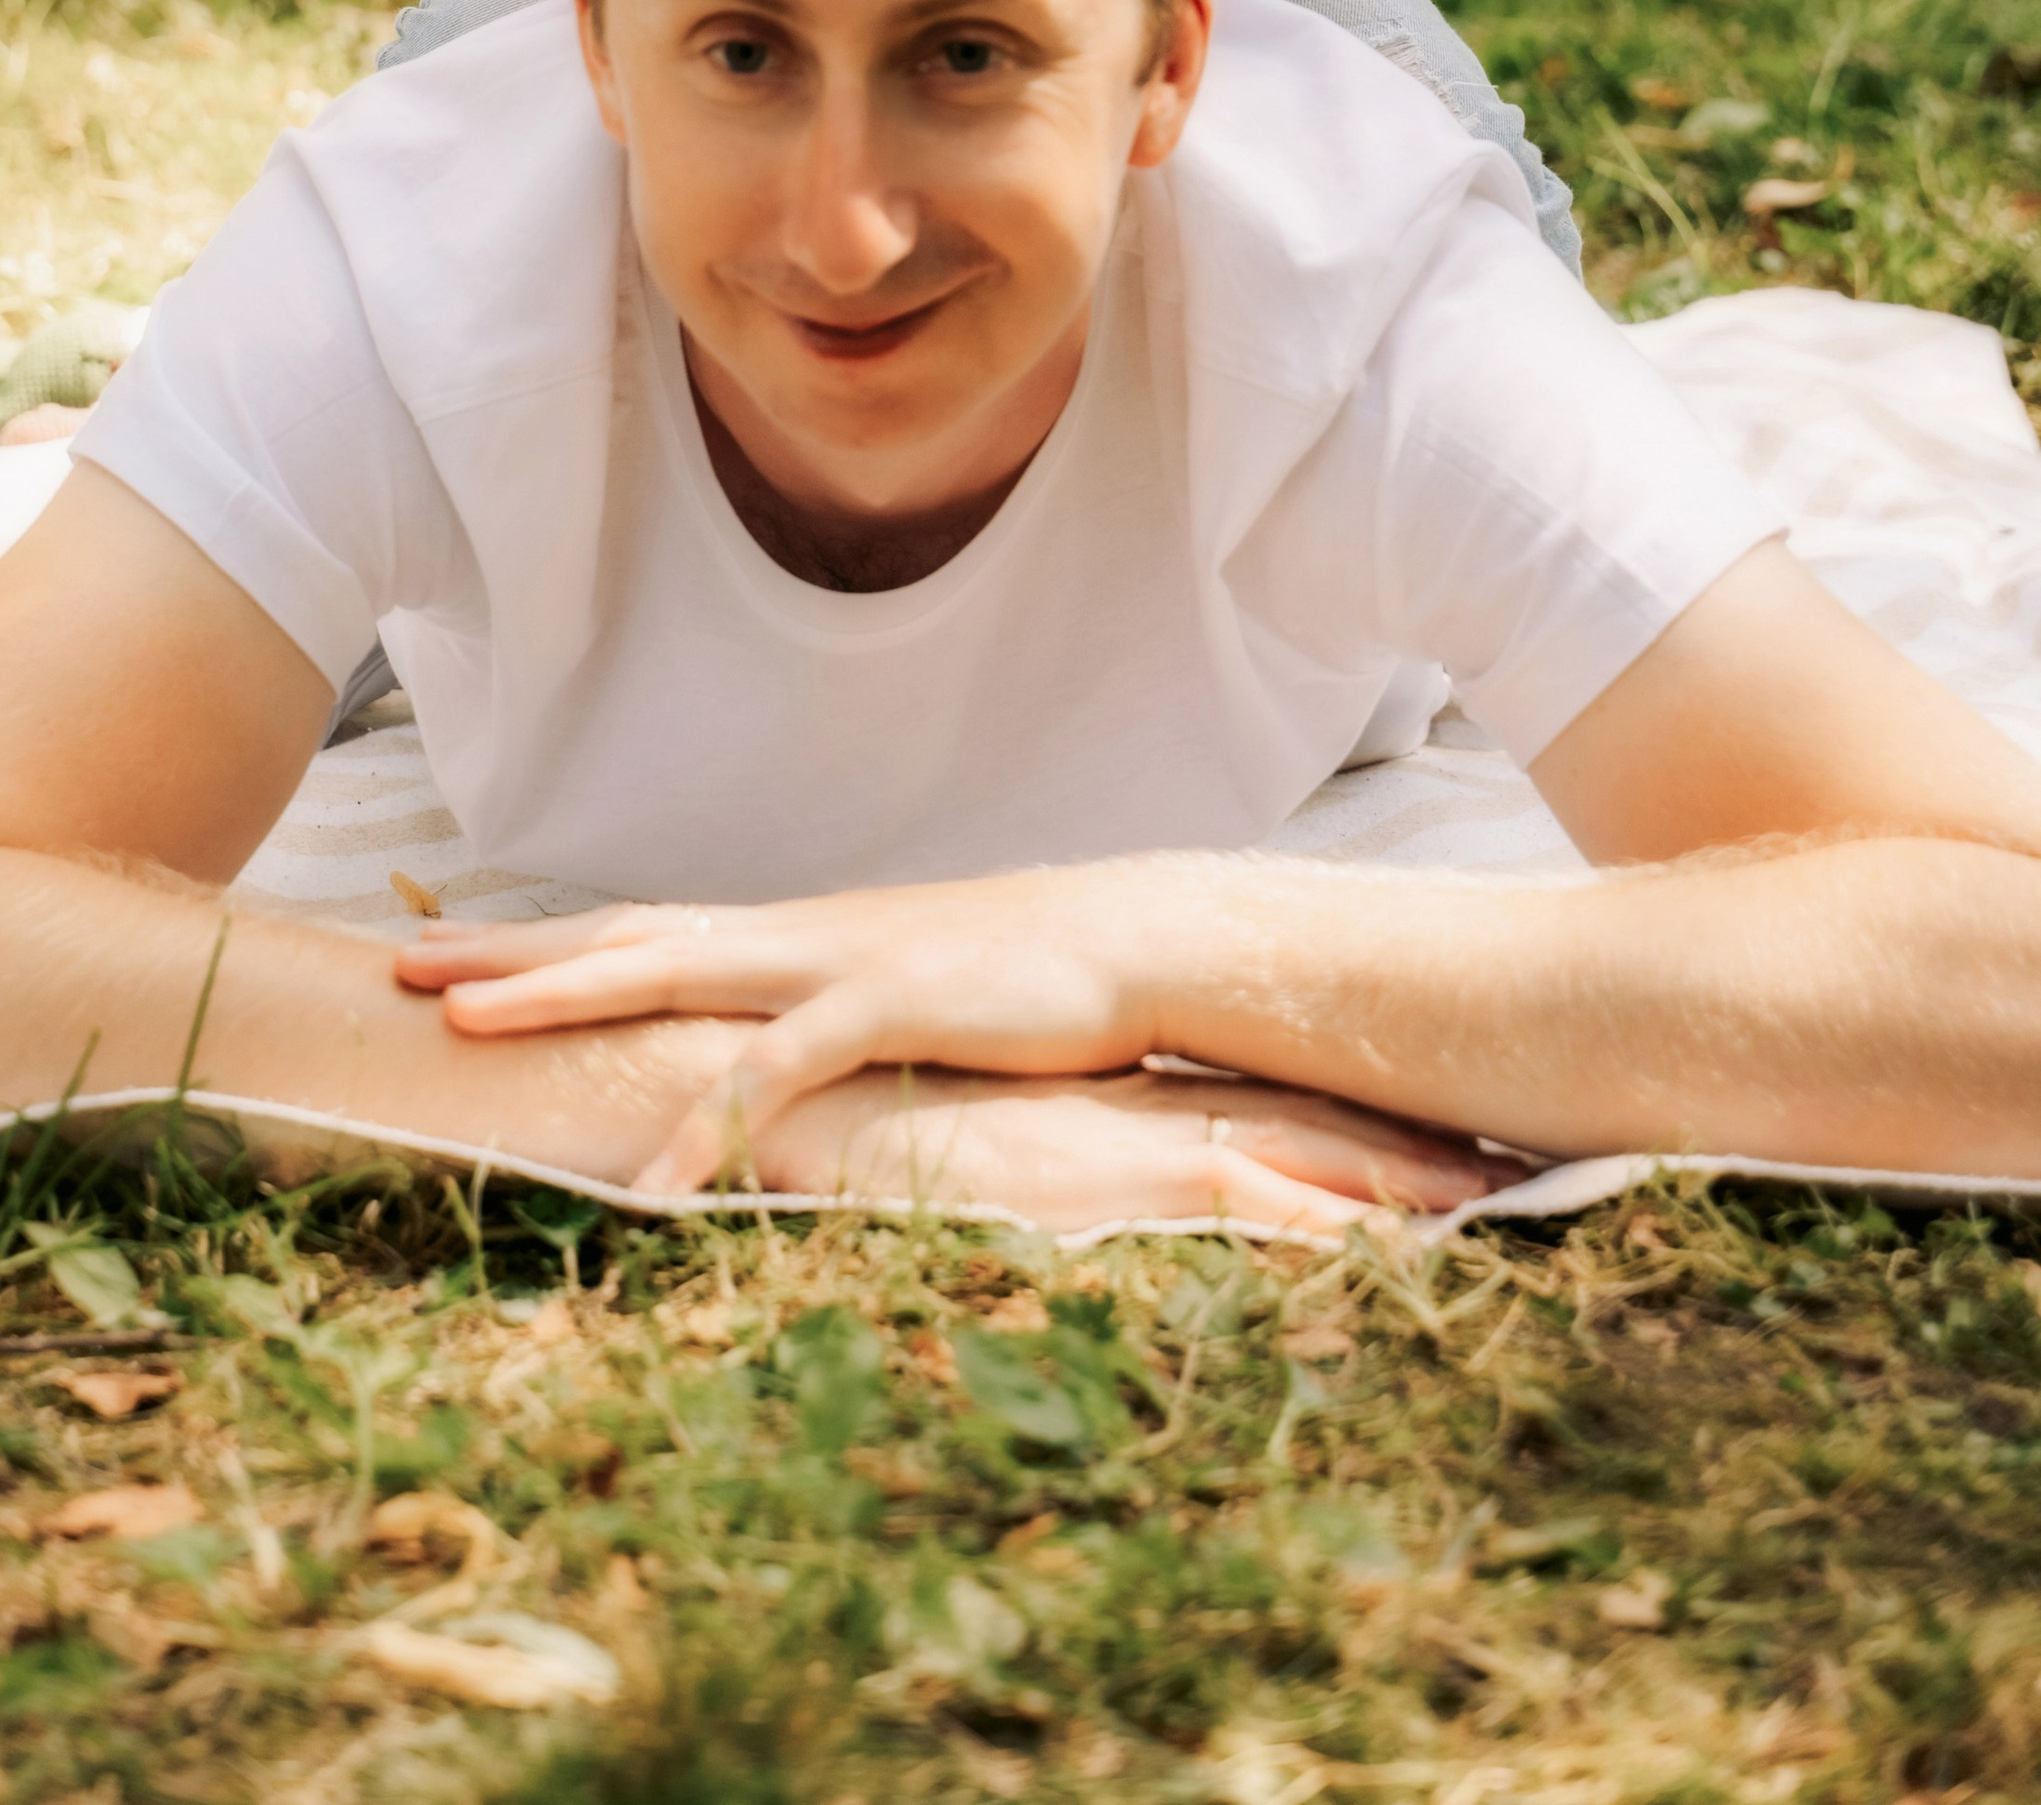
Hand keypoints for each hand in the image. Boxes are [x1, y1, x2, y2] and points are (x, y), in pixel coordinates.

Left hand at [395, 867, 1460, 1201]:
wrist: (1132, 938)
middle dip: (510, 952)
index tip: (443, 946)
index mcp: (789, 936)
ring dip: (563, 998)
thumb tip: (764, 1048)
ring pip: (670, 974)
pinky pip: (779, 1072)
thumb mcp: (898, 993)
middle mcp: (790, 935)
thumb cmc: (1016, 976)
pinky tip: (657, 1183)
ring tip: (464, 1029)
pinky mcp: (889, 1007)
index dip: (540, 941)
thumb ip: (827, 1012)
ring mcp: (833, 963)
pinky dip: (712, 1122)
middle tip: (400, 964)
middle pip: (623, 935)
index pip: (638, 928)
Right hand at [752, 1067, 1511, 1233]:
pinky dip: (1321, 1234)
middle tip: (1528, 1170)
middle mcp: (1166, 1116)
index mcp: (1147, 1109)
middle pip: (1328, 1131)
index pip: (1289, 1116)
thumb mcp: (1006, 1152)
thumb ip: (1065, 1166)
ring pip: (1312, 1164)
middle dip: (1428, 1159)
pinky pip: (1245, 1210)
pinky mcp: (1120, 1176)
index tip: (1464, 1153)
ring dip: (1404, 1192)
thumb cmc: (903, 1136)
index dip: (1378, 1136)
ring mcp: (1151, 1144)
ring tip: (1501, 1204)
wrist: (827, 1100)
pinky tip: (1389, 1256)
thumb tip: (1099, 1196)